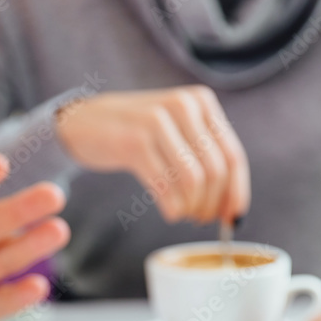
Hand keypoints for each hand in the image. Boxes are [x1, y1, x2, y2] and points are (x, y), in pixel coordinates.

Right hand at [56, 86, 249, 224]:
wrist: (84, 121)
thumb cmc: (136, 133)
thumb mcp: (176, 131)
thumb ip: (205, 157)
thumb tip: (233, 207)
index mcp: (201, 101)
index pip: (232, 156)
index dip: (236, 192)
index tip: (232, 217)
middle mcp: (183, 106)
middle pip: (215, 171)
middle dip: (212, 204)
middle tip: (200, 219)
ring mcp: (157, 122)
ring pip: (194, 180)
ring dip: (191, 207)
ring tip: (182, 214)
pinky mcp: (133, 142)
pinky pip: (166, 186)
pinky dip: (172, 207)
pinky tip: (169, 213)